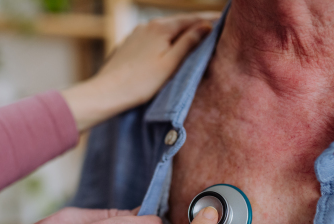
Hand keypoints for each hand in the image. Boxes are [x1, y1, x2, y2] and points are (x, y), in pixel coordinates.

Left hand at [62, 13, 216, 130]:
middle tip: (216, 30)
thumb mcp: (170, 64)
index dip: (211, 21)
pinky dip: (165, 41)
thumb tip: (206, 27)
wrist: (107, 93)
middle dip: (197, 26)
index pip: (193, 19)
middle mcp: (148, 25)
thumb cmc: (140, 83)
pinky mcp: (129, 45)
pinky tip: (169, 50)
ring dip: (180, 34)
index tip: (227, 22)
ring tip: (195, 40)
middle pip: (179, 23)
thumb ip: (189, 44)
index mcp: (161, 27)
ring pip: (165, 31)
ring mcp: (136, 34)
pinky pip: (153, 39)